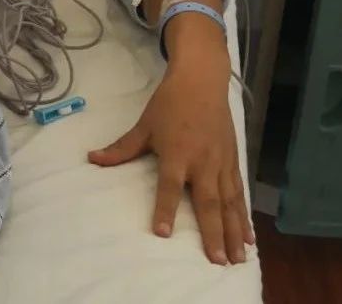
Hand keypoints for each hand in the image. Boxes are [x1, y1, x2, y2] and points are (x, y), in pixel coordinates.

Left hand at [87, 51, 253, 265]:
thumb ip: (121, 148)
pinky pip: (239, 194)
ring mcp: (221, 163)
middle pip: (208, 202)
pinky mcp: (233, 161)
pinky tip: (249, 238)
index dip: (164, 209)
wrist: (201, 81)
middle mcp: (202, 162)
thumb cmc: (169, 104)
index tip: (163, 233)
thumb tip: (91, 158)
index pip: (169, 187)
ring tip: (237, 259)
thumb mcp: (143, 125)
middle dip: (213, 233)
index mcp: (177, 154)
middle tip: (217, 261)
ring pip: (229, 203)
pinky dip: (245, 216)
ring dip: (234, 232)